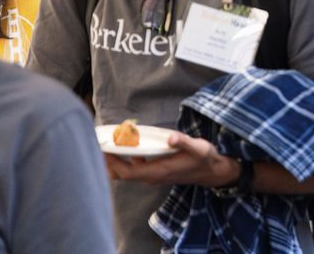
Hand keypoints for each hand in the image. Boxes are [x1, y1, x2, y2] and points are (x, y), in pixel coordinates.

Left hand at [104, 132, 238, 187]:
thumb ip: (184, 142)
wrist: (212, 171)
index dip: (113, 163)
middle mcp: (153, 176)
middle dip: (108, 162)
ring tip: (112, 142)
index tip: (104, 149)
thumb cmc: (205, 159)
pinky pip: (135, 168)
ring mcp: (153, 175)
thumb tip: (171, 137)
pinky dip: (127, 159)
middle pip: (122, 175)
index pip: (128, 172)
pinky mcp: (155, 172)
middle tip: (101, 144)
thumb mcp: (198, 148)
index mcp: (159, 171)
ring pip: (127, 172)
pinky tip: (129, 145)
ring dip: (116, 160)